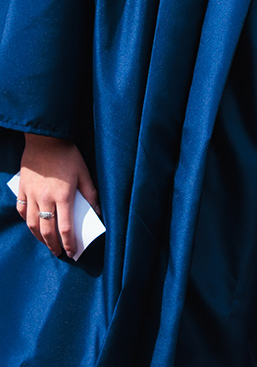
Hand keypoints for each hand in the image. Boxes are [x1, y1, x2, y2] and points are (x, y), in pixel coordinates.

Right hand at [18, 133, 99, 257]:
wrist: (45, 139)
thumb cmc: (68, 154)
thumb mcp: (84, 172)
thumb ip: (90, 193)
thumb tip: (98, 212)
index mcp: (63, 195)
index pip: (66, 227)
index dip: (68, 243)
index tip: (71, 253)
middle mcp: (45, 199)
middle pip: (47, 230)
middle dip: (53, 245)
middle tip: (58, 254)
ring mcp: (31, 195)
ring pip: (32, 224)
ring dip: (39, 238)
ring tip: (46, 244)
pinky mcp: (21, 190)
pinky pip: (22, 211)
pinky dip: (27, 222)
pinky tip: (33, 226)